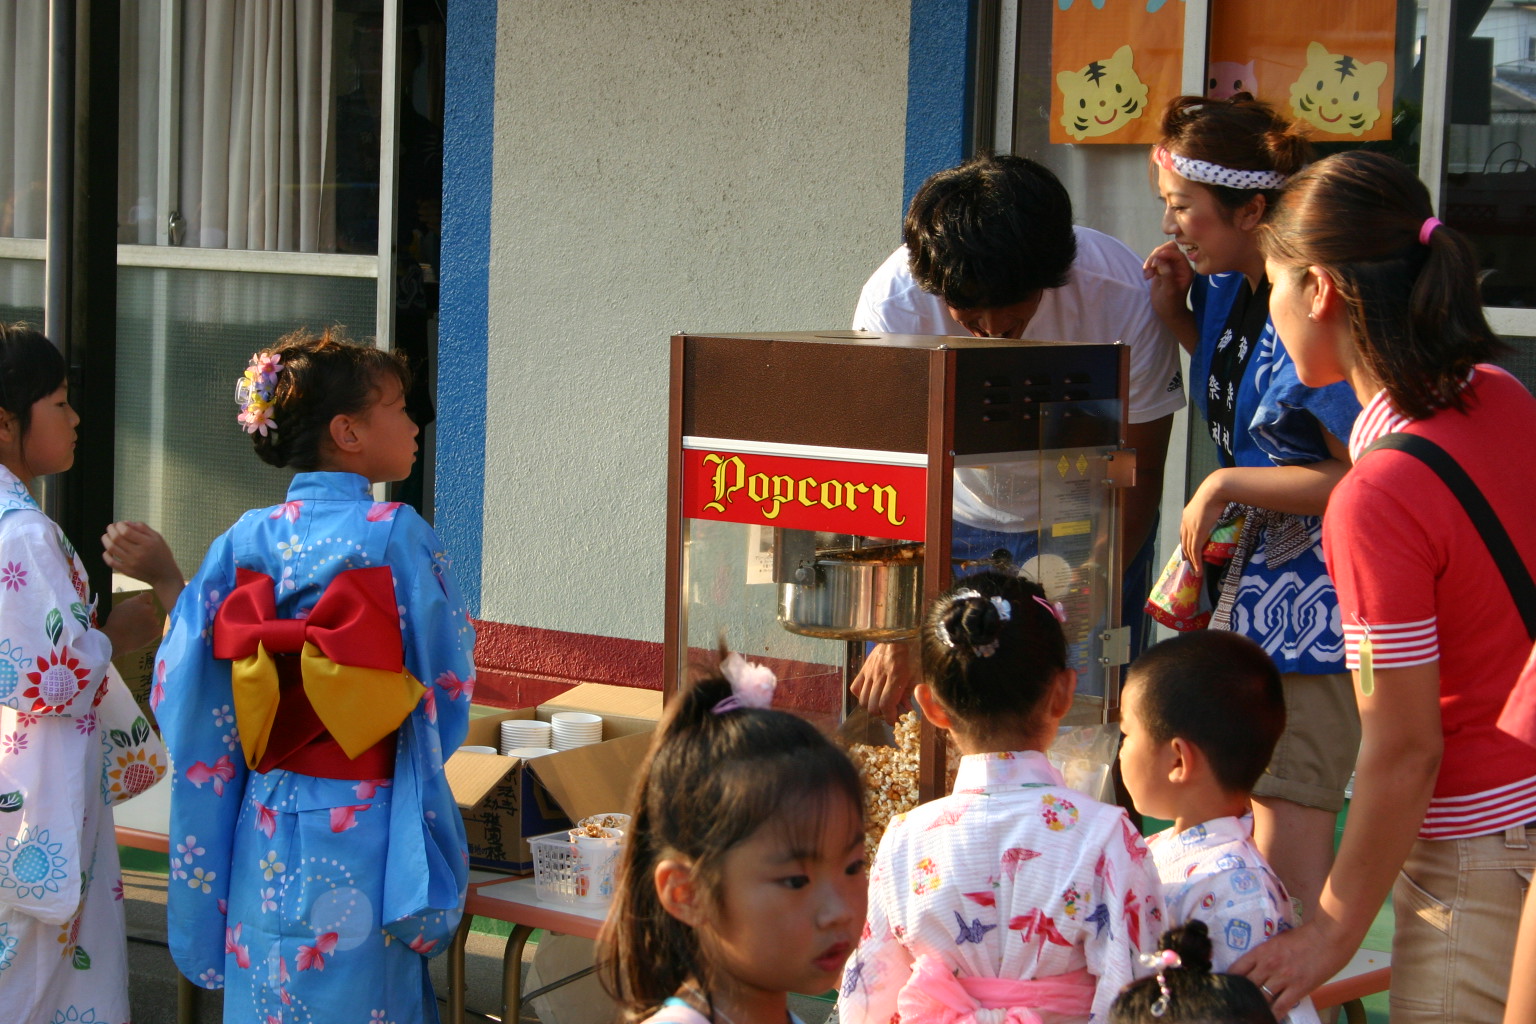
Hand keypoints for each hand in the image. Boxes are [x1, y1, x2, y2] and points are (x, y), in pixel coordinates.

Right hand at [100, 592, 162, 655]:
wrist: (115, 639)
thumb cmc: (114, 624)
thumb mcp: (120, 607)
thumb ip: (132, 603)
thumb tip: (138, 603)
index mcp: (138, 602)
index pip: (148, 596)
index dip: (145, 602)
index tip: (142, 608)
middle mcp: (148, 609)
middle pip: (153, 608)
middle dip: (147, 613)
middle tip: (139, 621)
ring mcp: (153, 620)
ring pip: (155, 619)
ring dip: (150, 623)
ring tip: (139, 630)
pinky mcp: (157, 630)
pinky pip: (158, 629)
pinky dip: (152, 632)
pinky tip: (143, 635)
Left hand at [103, 521, 183, 609]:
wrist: (165, 575)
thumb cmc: (162, 554)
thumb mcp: (157, 538)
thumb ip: (143, 528)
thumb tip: (126, 523)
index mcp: (147, 543)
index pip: (126, 531)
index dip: (120, 525)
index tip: (120, 524)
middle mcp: (138, 553)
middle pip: (117, 538)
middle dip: (110, 530)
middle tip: (111, 527)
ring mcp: (131, 563)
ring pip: (111, 548)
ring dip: (106, 540)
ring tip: (106, 536)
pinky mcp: (126, 571)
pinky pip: (111, 562)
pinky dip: (106, 555)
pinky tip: (107, 551)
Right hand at [850, 641, 916, 722]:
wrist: (900, 632)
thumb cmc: (914, 652)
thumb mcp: (918, 673)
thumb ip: (911, 693)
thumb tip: (906, 709)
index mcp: (896, 676)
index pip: (885, 705)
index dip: (889, 717)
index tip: (895, 720)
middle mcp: (880, 674)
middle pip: (872, 706)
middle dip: (882, 715)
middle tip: (890, 713)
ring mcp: (870, 671)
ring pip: (863, 700)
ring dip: (872, 707)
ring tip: (882, 704)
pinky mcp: (864, 668)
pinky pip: (856, 688)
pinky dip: (862, 695)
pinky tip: (872, 694)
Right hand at [1142, 241, 1195, 329]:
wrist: (1168, 313)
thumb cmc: (1170, 304)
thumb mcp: (1169, 290)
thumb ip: (1167, 274)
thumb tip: (1160, 259)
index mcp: (1185, 270)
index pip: (1177, 253)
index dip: (1165, 254)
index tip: (1154, 262)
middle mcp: (1179, 266)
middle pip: (1168, 249)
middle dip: (1157, 255)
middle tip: (1149, 267)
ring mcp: (1170, 267)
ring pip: (1160, 253)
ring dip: (1151, 261)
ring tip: (1147, 274)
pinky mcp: (1162, 269)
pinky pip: (1155, 260)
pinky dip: (1149, 265)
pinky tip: (1147, 276)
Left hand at [1179, 472, 1229, 572]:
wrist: (1216, 490)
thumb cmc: (1217, 492)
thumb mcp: (1210, 502)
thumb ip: (1210, 509)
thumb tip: (1219, 509)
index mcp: (1187, 514)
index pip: (1183, 533)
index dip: (1185, 543)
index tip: (1186, 552)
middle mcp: (1185, 522)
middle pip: (1184, 542)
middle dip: (1186, 554)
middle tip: (1189, 564)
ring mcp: (1190, 527)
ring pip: (1189, 549)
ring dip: (1192, 561)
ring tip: (1196, 570)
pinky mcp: (1197, 532)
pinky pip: (1195, 550)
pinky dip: (1196, 561)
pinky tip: (1199, 568)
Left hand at [1231, 918, 1353, 1017]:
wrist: (1329, 936)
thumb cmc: (1305, 936)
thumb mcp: (1278, 941)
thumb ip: (1266, 954)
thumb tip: (1258, 967)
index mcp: (1261, 951)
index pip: (1237, 969)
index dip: (1229, 980)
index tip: (1225, 987)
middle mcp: (1268, 965)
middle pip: (1246, 985)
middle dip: (1240, 995)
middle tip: (1236, 1003)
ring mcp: (1283, 978)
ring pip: (1261, 998)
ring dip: (1256, 1006)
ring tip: (1251, 1013)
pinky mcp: (1298, 988)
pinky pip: (1281, 1006)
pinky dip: (1274, 1015)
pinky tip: (1268, 1019)